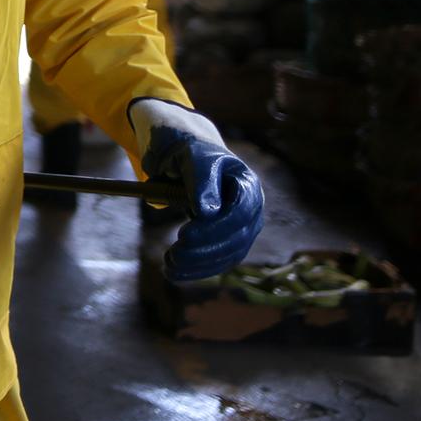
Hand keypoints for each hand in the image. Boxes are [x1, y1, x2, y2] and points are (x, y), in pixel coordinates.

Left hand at [133, 99, 264, 280]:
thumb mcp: (189, 155)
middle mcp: (250, 206)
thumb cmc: (184, 149)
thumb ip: (200, 179)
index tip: (183, 235)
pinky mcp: (230, 238)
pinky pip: (221, 259)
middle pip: (238, 237)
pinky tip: (174, 271)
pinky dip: (198, 268)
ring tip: (169, 265)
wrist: (183, 150)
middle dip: (205, 251)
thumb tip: (207, 212)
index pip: (240, 211)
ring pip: (230, 254)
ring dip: (200, 265)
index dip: (215, 227)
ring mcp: (243, 224)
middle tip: (172, 256)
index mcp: (245, 181)